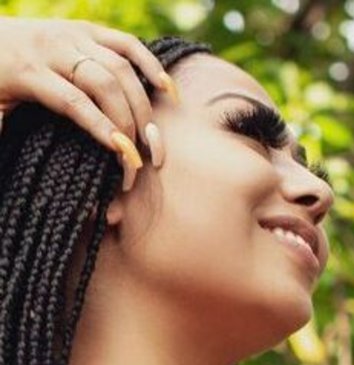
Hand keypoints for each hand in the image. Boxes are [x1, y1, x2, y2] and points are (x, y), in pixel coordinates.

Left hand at [0, 17, 172, 187]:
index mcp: (28, 71)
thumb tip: (13, 176)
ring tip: (153, 133)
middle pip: (105, 84)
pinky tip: (167, 88)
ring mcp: (75, 34)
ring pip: (121, 66)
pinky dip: (150, 64)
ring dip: (142, 102)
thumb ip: (2, 130)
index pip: (76, 103)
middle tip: (142, 153)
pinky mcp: (89, 29)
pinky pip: (127, 43)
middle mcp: (55, 48)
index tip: (126, 155)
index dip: (103, 129)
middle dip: (129, 120)